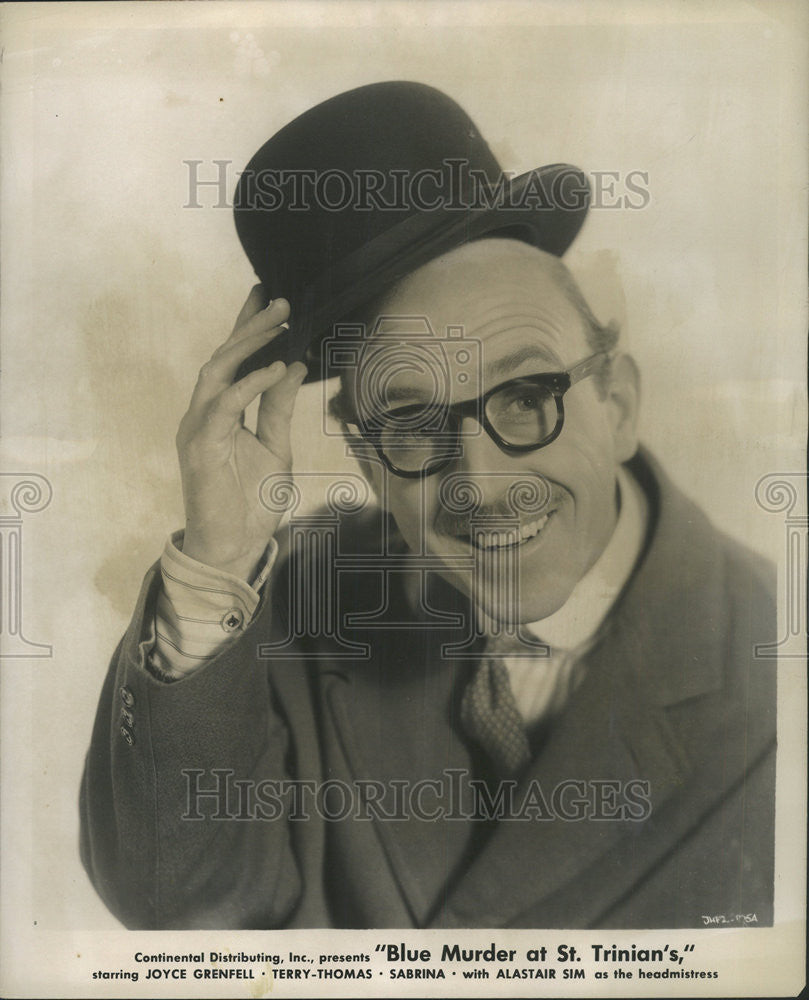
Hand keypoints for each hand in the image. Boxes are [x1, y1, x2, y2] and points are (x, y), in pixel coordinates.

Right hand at [176, 286, 307, 580]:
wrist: (234, 548)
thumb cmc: (251, 503)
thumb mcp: (276, 447)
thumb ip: (279, 408)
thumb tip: (295, 366)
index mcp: (221, 413)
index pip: (234, 361)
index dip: (248, 327)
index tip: (268, 297)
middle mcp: (205, 414)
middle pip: (224, 357)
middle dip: (251, 325)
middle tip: (280, 299)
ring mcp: (198, 428)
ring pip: (218, 371)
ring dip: (249, 344)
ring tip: (279, 321)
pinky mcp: (201, 446)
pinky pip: (225, 405)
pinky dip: (250, 383)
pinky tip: (276, 368)